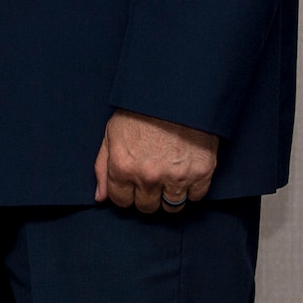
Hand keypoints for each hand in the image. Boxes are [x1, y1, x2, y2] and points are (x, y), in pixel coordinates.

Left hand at [94, 109, 217, 212]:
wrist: (174, 95)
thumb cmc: (139, 112)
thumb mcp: (111, 135)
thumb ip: (103, 168)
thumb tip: (101, 197)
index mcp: (122, 167)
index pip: (121, 201)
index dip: (125, 194)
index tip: (131, 186)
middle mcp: (148, 177)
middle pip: (147, 207)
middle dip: (146, 196)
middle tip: (151, 179)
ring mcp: (176, 177)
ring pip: (171, 207)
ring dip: (169, 196)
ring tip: (168, 177)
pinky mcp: (201, 174)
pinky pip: (195, 197)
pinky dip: (191, 189)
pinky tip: (185, 172)